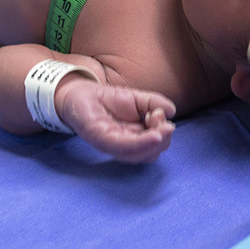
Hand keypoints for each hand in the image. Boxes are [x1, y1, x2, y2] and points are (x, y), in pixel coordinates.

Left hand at [59, 79, 176, 163]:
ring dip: (155, 142)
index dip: (164, 134)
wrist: (78, 93)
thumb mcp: (137, 98)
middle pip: (151, 154)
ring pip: (140, 155)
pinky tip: (154, 134)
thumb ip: (154, 103)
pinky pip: (124, 147)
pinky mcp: (101, 139)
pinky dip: (142, 143)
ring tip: (157, 122)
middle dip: (162, 139)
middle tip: (159, 118)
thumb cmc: (106, 99)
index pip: (156, 146)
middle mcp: (124, 145)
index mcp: (134, 137)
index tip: (162, 115)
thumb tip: (171, 111)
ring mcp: (112, 145)